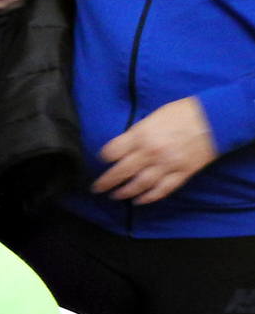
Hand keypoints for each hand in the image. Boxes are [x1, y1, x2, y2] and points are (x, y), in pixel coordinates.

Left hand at [94, 96, 217, 203]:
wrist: (216, 118)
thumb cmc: (184, 112)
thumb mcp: (154, 116)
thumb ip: (138, 132)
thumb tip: (124, 145)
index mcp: (141, 135)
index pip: (112, 152)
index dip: (104, 157)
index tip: (101, 161)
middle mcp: (151, 152)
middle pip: (121, 172)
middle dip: (106, 182)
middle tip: (97, 188)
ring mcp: (167, 165)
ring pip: (139, 185)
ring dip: (124, 193)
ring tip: (115, 195)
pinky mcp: (182, 173)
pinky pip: (161, 190)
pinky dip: (148, 198)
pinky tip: (139, 201)